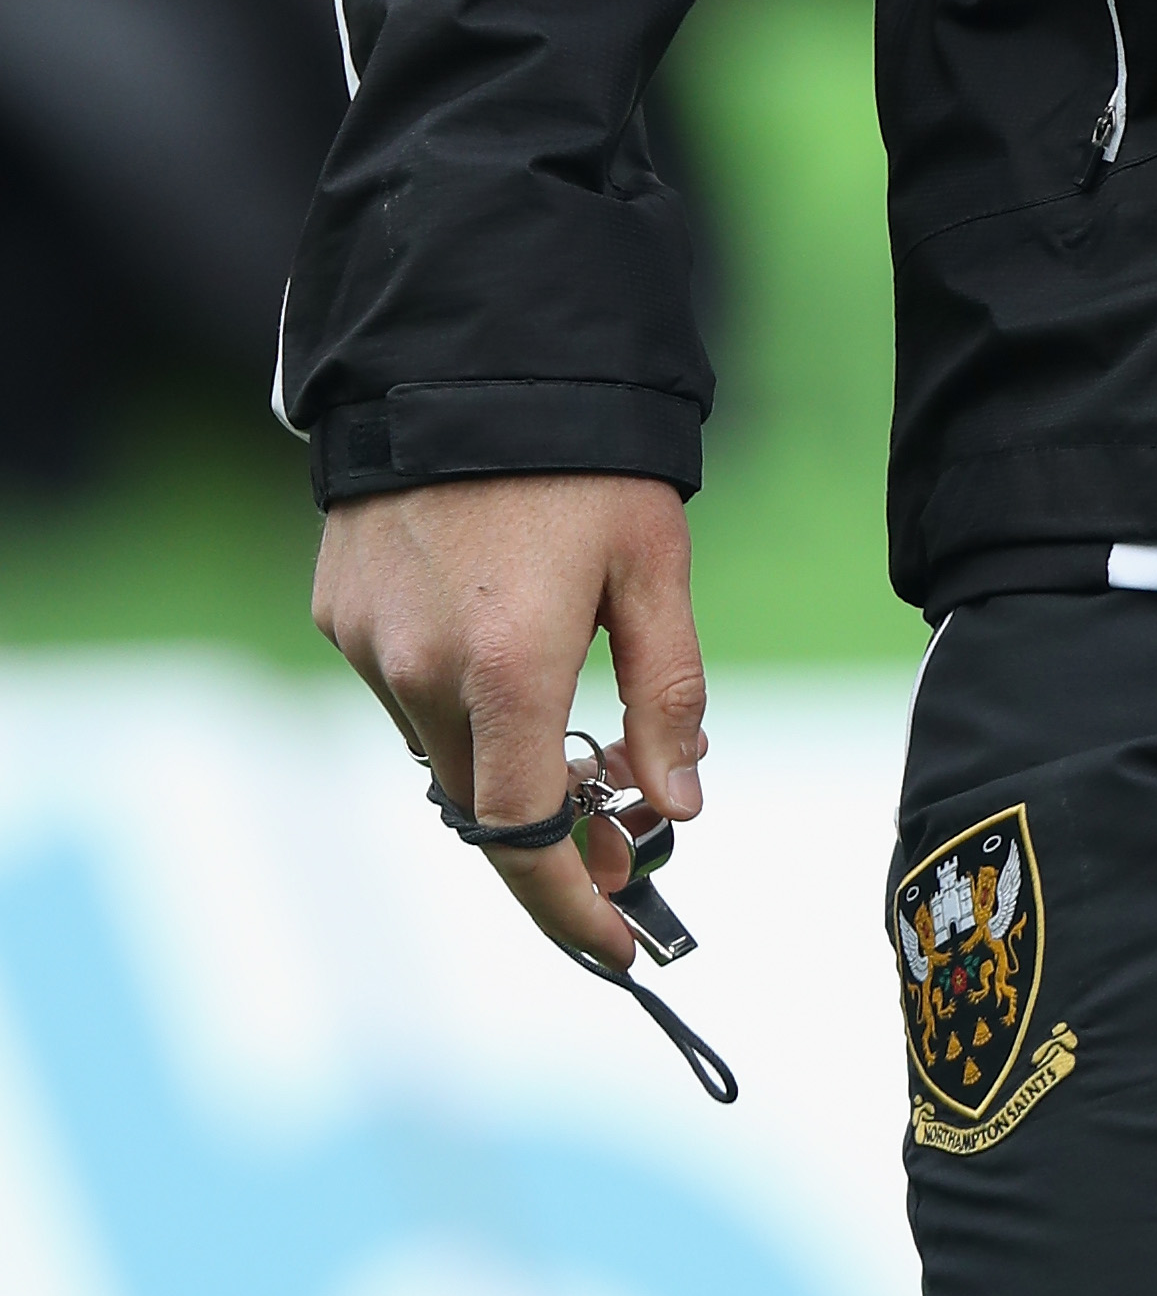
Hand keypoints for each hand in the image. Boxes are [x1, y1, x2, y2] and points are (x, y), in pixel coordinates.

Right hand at [313, 472, 705, 972]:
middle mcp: (422, 671)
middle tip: (621, 836)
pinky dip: (453, 696)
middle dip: (549, 835)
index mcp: (508, 669)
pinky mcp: (339, 612)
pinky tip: (499, 645)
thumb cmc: (581, 454)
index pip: (526, 836)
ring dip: (498, 759)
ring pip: (438, 747)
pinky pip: (400, 687)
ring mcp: (369, 644)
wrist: (467, 348)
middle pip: (482, 803)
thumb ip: (666, 694)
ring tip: (572, 731)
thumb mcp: (654, 565)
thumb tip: (678, 805)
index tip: (616, 947)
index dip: (570, 905)